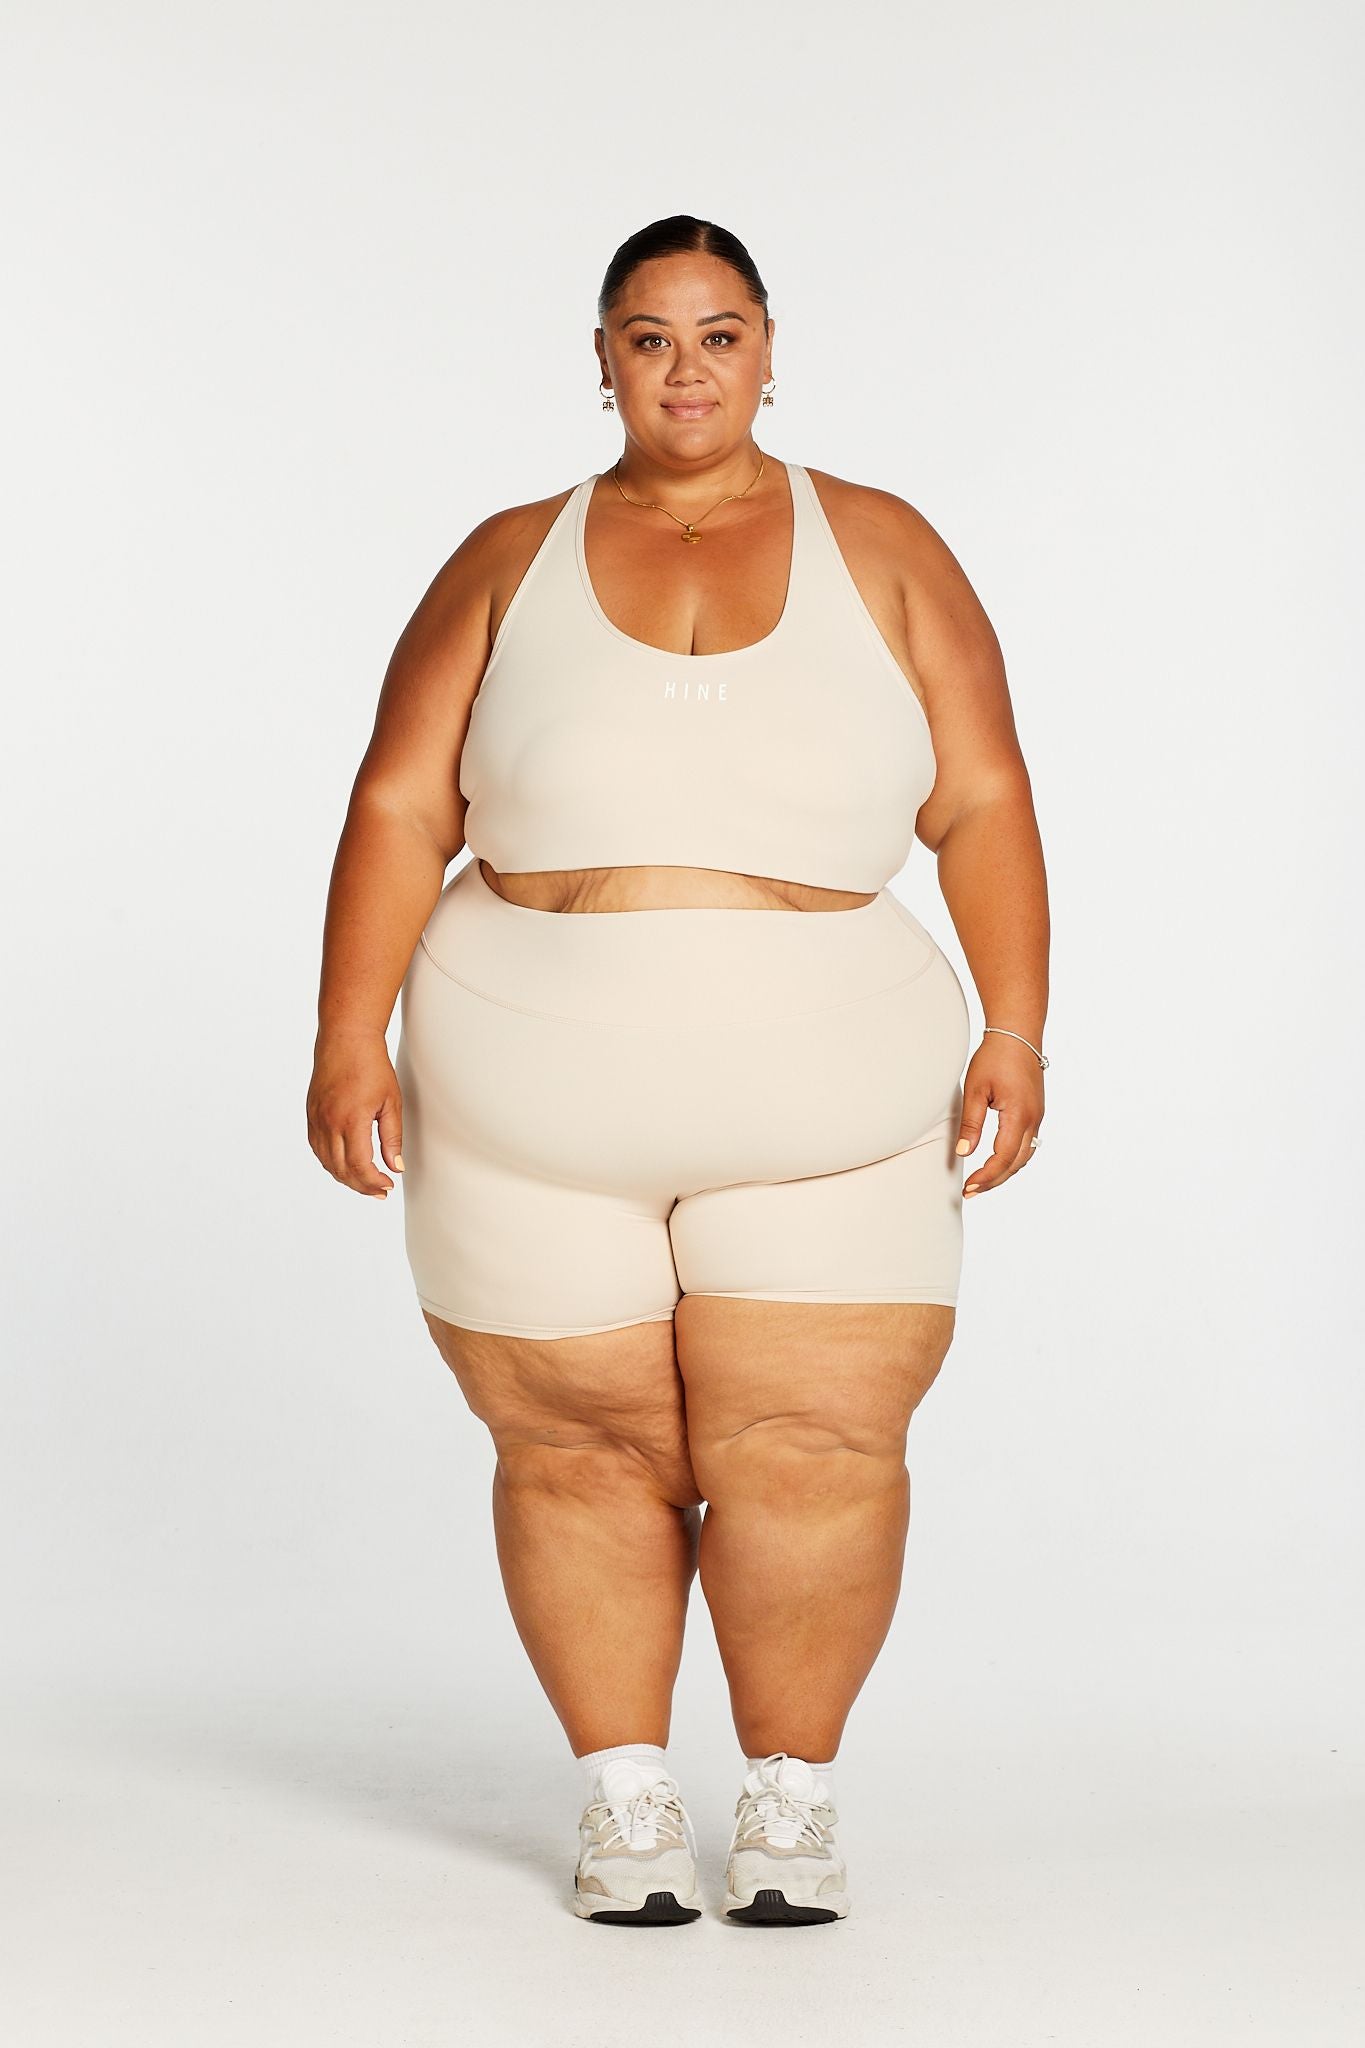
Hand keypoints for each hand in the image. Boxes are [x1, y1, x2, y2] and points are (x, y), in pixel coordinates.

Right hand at [307, 1029, 404, 1197]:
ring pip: (327, 1162)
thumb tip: (396, 1167)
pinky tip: (346, 1165)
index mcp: (351, 1120)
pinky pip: (318, 1148)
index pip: (360, 1166)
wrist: (345, 1039)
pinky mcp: (311, 1115)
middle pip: (342, 1169)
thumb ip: (392, 1138)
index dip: (373, 1182)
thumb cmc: (372, 1067)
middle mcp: (329, 1122)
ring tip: (365, 1183)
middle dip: (362, 1186)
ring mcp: (316, 1119)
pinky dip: (331, 1162)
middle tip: (380, 1191)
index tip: (388, 1186)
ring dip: (346, 1177)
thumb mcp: (391, 1102)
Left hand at [955, 1034, 1043, 1198]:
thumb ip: (971, 1123)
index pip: (1003, 1157)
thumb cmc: (995, 1057)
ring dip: (1004, 1171)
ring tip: (982, 1182)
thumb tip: (964, 1152)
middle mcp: (1033, 1119)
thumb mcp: (976, 1089)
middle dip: (994, 1180)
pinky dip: (1013, 1158)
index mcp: (1019, 1115)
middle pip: (1016, 1162)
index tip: (969, 1187)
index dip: (986, 1176)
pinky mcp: (1035, 1112)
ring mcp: (1037, 1116)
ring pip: (1024, 1155)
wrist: (1018, 1034)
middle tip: (971, 1191)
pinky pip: (1028, 1143)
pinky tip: (998, 1162)